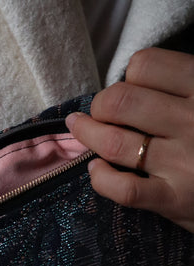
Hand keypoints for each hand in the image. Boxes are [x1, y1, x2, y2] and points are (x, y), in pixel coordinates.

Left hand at [65, 47, 193, 233]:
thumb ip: (183, 85)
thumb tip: (133, 79)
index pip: (145, 65)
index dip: (127, 77)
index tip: (128, 90)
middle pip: (120, 100)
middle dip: (100, 105)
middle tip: (102, 114)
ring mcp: (184, 163)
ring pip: (114, 142)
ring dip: (87, 135)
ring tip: (82, 131)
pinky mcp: (176, 200)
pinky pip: (124, 189)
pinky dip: (100, 178)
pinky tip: (97, 171)